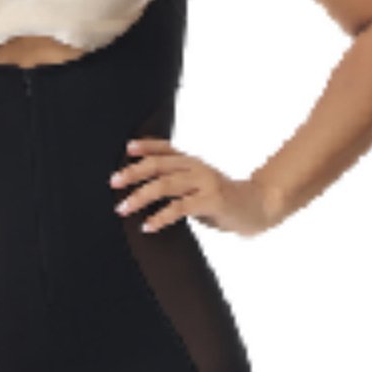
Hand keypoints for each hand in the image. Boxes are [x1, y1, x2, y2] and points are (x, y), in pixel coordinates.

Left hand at [109, 137, 273, 236]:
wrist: (258, 208)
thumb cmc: (223, 200)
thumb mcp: (199, 186)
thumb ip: (177, 184)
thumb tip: (144, 191)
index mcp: (192, 162)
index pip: (165, 149)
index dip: (146, 146)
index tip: (126, 149)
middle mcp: (196, 167)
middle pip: (159, 165)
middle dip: (133, 172)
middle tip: (113, 181)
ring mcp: (204, 182)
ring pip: (165, 185)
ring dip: (140, 196)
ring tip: (123, 208)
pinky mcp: (211, 200)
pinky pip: (180, 207)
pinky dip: (160, 217)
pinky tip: (147, 226)